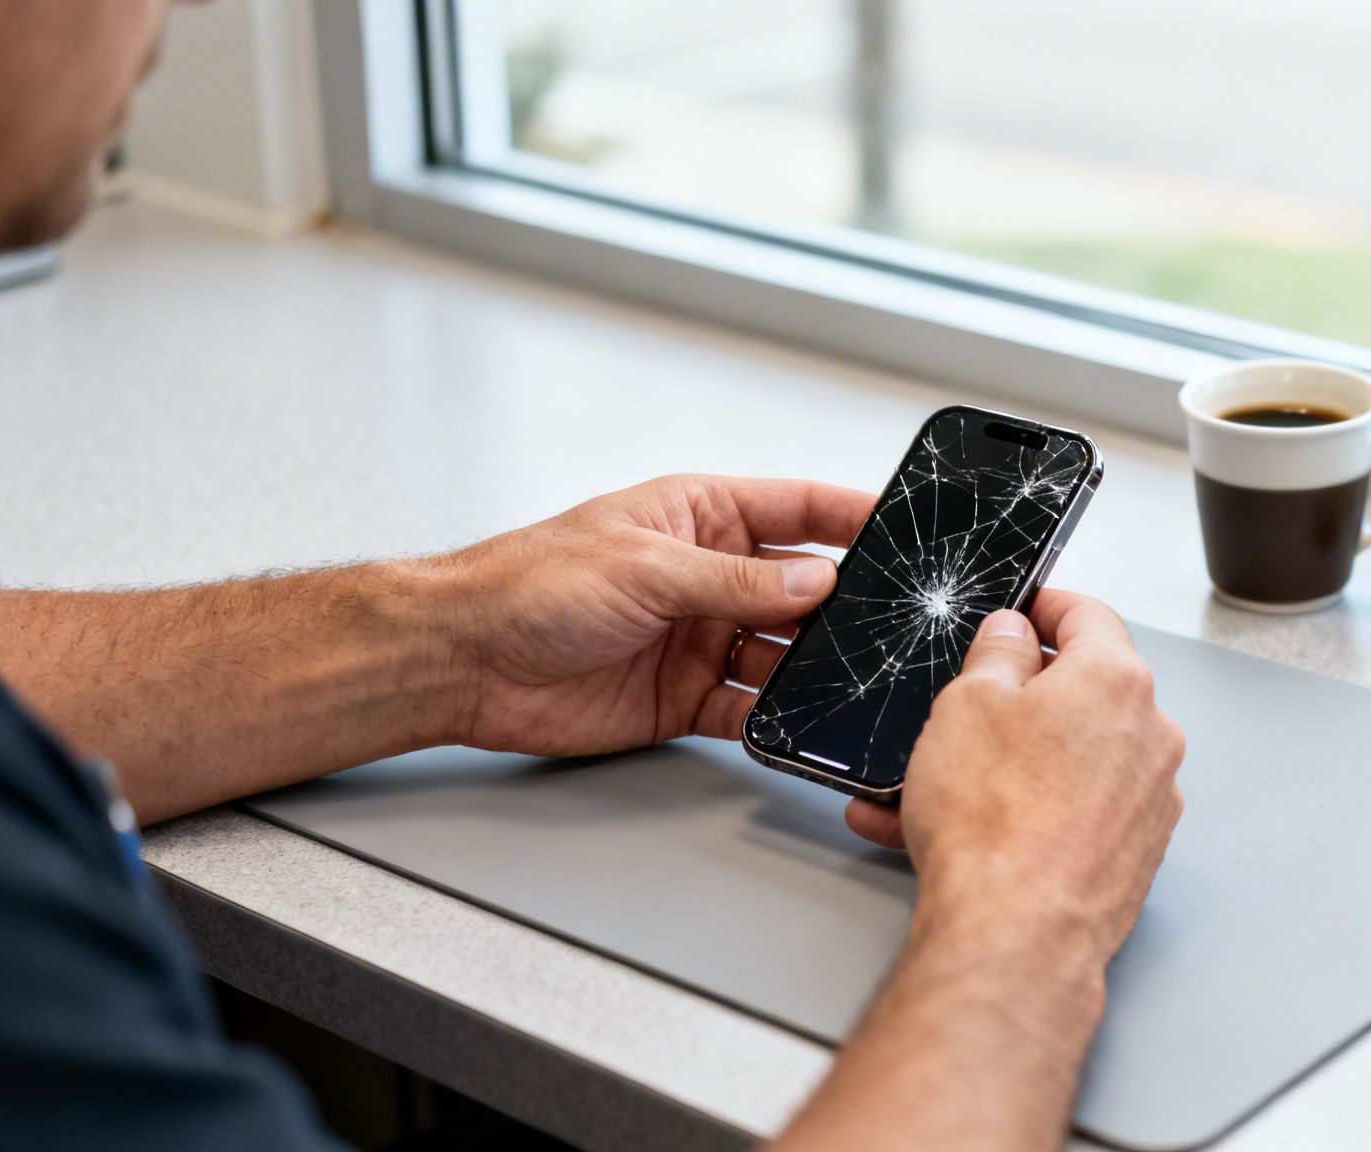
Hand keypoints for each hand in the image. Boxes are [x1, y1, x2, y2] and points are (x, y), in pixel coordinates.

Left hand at [439, 475, 872, 755]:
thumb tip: (816, 581)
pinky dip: (776, 718)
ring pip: (784, 654)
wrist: (465, 661)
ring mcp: (700, 638)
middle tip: (895, 620)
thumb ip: (736, 580)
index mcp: (700, 517)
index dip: (853, 516)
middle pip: (802, 589)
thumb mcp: (645, 567)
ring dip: (816, 667)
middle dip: (847, 604)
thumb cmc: (529, 584)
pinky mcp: (685, 698)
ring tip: (853, 676)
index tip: (905, 527)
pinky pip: (750, 709)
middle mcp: (708, 576)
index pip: (797, 509)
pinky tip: (797, 722)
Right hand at [846, 590, 1185, 963]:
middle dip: (1016, 697)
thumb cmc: (995, 820)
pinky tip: (952, 829)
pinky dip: (1018, 811)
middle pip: (1080, 693)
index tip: (1024, 609)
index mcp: (1115, 681)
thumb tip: (1012, 636)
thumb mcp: (967, 703)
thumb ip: (997, 654)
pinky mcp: (1131, 854)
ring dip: (1001, 764)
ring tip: (925, 785)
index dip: (1046, 606)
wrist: (1015, 934)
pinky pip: (1067, 812)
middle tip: (963, 703)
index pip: (1088, 616)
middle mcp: (1148, 737)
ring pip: (1063, 761)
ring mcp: (1146, 801)